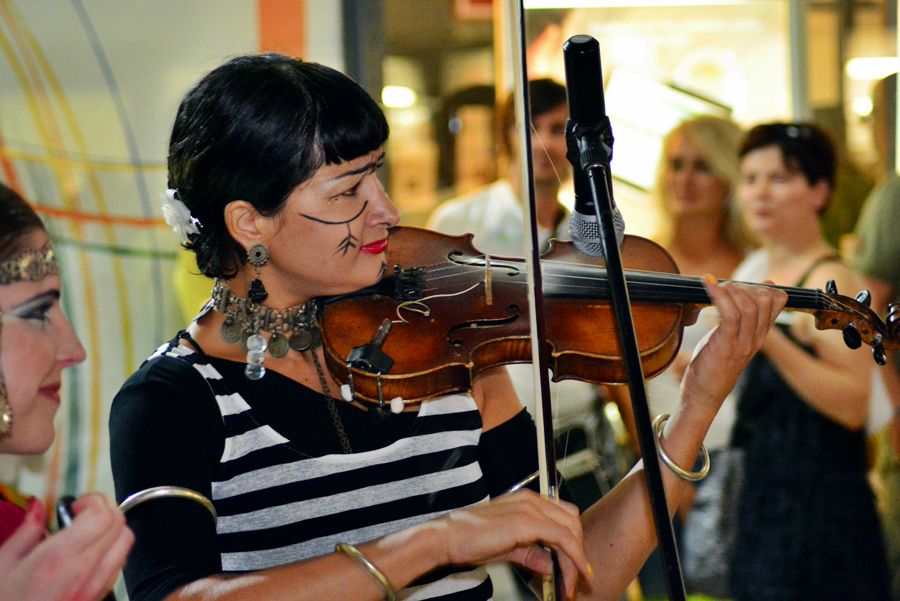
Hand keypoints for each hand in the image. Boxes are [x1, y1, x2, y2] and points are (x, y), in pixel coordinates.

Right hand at [0, 493, 133, 600]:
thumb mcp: (2, 564)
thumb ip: (26, 531)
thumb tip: (38, 508)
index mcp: (58, 559)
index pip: (102, 515)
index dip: (94, 501)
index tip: (76, 505)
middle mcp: (84, 572)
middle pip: (120, 525)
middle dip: (105, 510)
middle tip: (82, 514)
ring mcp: (95, 588)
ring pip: (126, 544)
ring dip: (112, 530)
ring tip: (87, 532)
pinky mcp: (99, 598)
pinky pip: (118, 566)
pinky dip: (112, 551)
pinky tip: (88, 554)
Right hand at [436, 489, 590, 596]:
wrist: (448, 538)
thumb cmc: (472, 540)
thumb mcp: (510, 548)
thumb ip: (533, 554)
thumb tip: (552, 567)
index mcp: (527, 501)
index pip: (563, 517)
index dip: (573, 542)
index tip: (576, 567)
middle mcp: (532, 500)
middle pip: (572, 522)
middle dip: (578, 552)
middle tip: (576, 579)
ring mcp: (530, 508)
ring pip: (570, 531)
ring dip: (576, 559)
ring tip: (571, 583)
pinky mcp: (527, 522)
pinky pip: (562, 539)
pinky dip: (572, 557)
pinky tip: (572, 573)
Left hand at [681, 276, 786, 411]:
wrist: (704, 396)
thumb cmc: (712, 365)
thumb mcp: (730, 339)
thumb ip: (739, 319)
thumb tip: (745, 294)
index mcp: (759, 335)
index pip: (777, 301)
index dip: (762, 285)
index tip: (742, 283)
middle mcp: (756, 338)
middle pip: (765, 300)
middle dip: (745, 285)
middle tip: (725, 285)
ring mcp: (743, 343)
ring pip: (749, 306)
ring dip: (731, 289)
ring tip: (715, 285)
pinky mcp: (726, 346)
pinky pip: (729, 314)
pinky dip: (718, 296)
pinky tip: (707, 285)